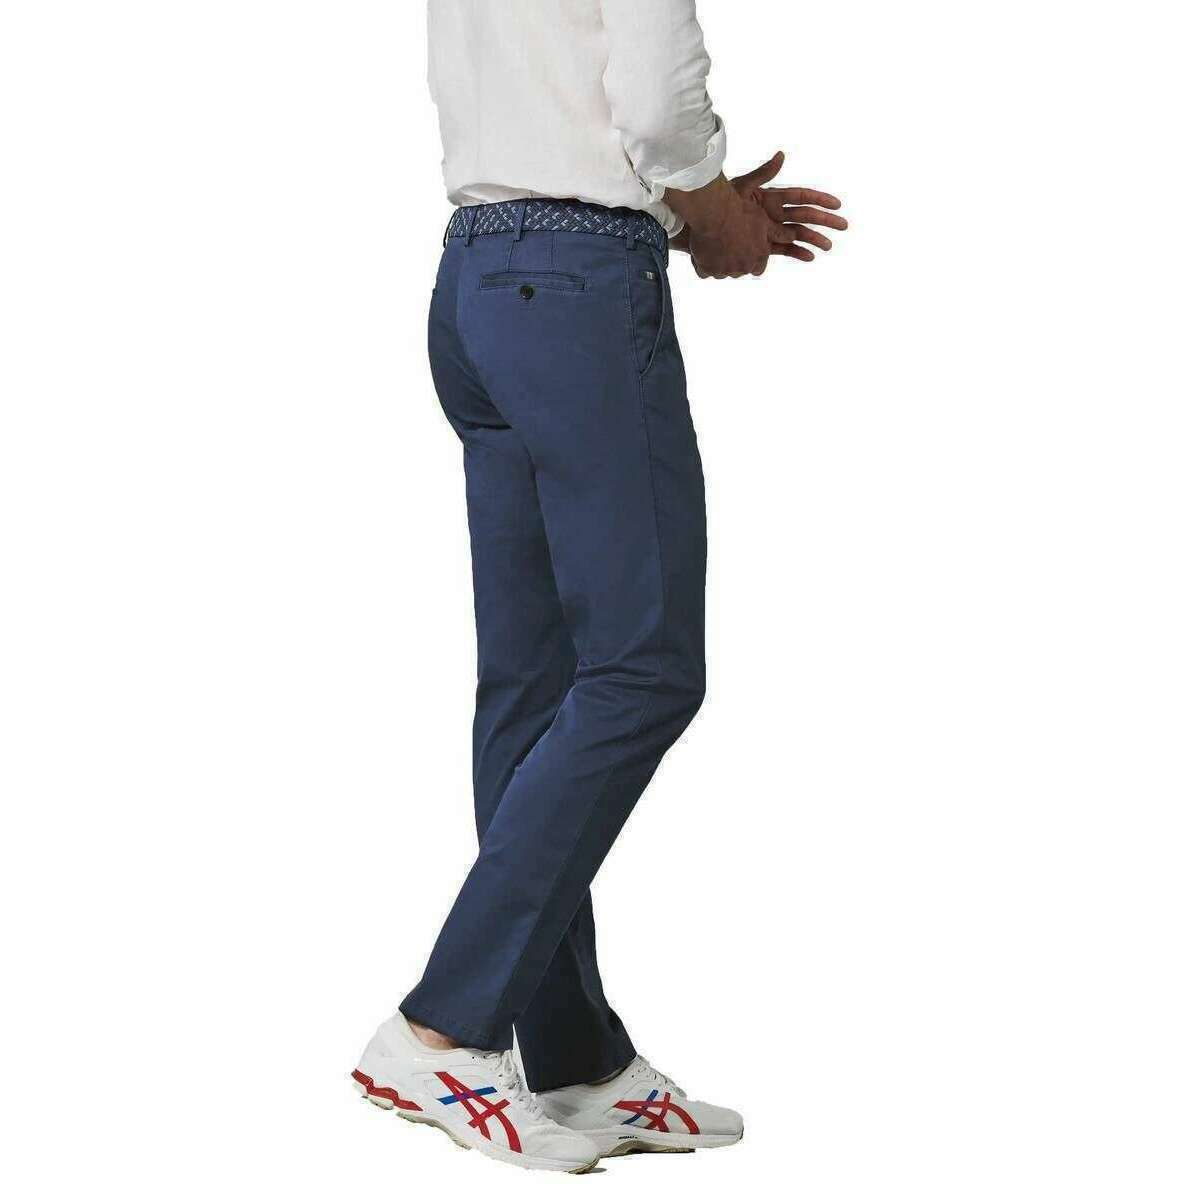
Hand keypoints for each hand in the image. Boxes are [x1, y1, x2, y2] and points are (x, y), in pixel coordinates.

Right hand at [665, 176, 797, 279]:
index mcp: (759, 256)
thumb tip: (794, 236)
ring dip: (719, 263)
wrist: (716, 212)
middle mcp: (743, 267)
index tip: (747, 251)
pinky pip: (704, 272)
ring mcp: (724, 269)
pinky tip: (702, 253)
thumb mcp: (763, 220)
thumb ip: (777, 232)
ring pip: (721, 272)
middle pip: (740, 270)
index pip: (758, 268)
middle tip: (729, 246)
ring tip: (715, 246)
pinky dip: (702, 264)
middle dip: (736, 261)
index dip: (753, 260)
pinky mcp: (706, 269)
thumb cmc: (741, 212)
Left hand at [730, 151, 846, 262]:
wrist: (707, 225)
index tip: (836, 204)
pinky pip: (784, 250)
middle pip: (805, 216)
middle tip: (844, 226)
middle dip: (825, 221)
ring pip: (798, 234)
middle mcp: (775, 214)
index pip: (801, 197)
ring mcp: (771, 230)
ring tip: (828, 246)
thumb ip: (763, 173)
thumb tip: (781, 155)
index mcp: (772, 197)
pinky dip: (797, 253)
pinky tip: (810, 257)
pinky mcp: (764, 245)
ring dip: (814, 239)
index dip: (819, 199)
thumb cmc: (723, 202)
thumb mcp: (742, 186)